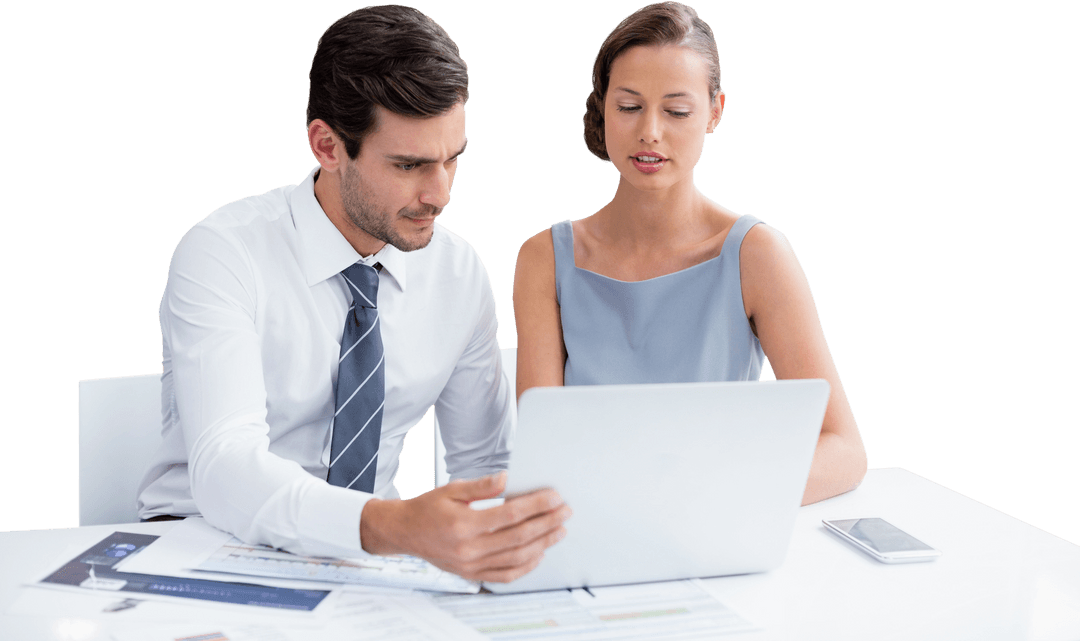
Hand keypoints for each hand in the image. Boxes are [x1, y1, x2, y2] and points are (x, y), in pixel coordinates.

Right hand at [360, 471, 570, 582]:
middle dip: (547, 523)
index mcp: (464, 523)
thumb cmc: (428, 508)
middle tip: (565, 512)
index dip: (537, 505)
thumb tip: (507, 479)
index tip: (555, 497)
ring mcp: (471, 564)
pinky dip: (526, 566)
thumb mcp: (452, 489)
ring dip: (543, 544)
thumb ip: (481, 486)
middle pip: (519, 537)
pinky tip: (539, 553)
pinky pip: (505, 575)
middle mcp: (469, 547)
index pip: (510, 514)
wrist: (405, 532)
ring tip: (559, 531)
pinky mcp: (472, 574)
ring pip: (517, 558)